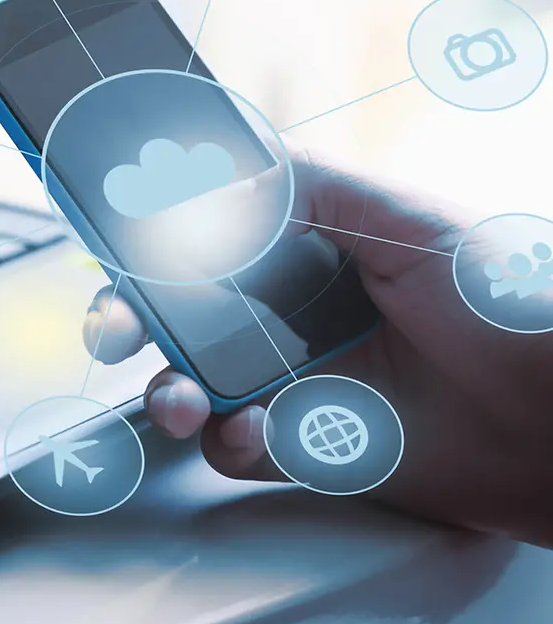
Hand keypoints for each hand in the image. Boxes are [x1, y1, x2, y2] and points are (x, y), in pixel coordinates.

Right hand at [86, 152, 552, 546]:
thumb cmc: (519, 299)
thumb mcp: (407, 217)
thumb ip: (304, 188)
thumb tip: (210, 179)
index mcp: (309, 240)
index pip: (205, 226)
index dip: (149, 233)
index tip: (111, 237)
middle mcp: (292, 307)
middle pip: (179, 307)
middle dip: (130, 315)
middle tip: (119, 326)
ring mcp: (297, 376)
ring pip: (190, 379)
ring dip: (167, 387)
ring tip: (182, 396)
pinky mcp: (310, 445)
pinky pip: (234, 445)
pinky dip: (228, 441)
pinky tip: (257, 430)